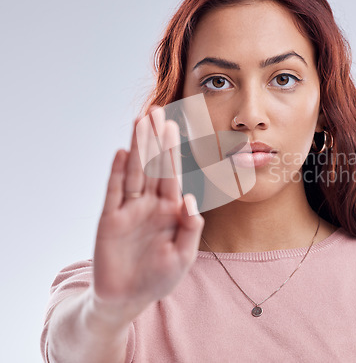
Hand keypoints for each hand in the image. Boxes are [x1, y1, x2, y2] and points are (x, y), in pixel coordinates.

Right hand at [92, 105, 204, 323]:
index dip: (174, 151)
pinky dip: (117, 173)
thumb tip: (191, 198)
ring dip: (137, 147)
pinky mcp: (109, 220)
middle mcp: (149, 204)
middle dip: (155, 139)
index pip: (173, 175)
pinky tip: (122, 153)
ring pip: (134, 173)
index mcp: (170, 210)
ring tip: (140, 122)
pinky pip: (114, 193)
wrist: (127, 299)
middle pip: (153, 166)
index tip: (174, 126)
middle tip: (156, 111)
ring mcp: (129, 210)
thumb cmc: (159, 278)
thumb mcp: (183, 256)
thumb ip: (191, 228)